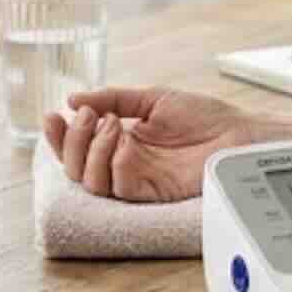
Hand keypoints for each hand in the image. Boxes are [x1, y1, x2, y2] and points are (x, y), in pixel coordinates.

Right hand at [42, 86, 260, 200]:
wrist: (238, 132)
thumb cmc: (204, 116)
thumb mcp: (152, 98)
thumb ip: (113, 98)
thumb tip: (73, 99)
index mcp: (120, 141)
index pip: (77, 146)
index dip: (59, 135)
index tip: (53, 114)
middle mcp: (124, 163)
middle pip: (75, 168)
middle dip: (71, 142)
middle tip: (89, 117)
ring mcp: (137, 179)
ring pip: (91, 181)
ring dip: (92, 150)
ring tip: (111, 124)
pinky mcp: (153, 193)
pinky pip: (120, 187)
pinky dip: (116, 163)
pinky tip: (127, 144)